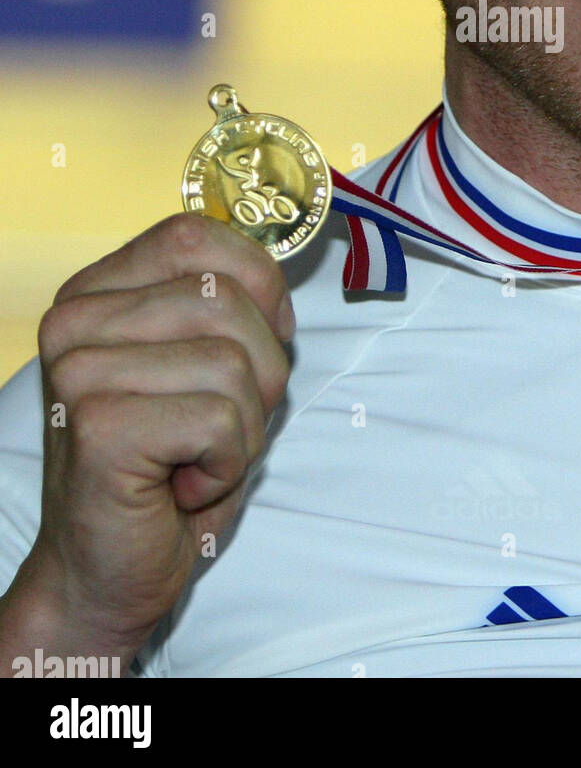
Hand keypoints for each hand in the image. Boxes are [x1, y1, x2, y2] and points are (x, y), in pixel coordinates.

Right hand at [13, 212, 292, 664]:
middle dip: (260, 373)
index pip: (197, 235)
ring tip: (197, 456)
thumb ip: (230, 305)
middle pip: (228, 300)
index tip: (251, 348)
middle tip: (218, 427)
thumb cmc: (169, 466)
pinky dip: (226, 462)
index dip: (255, 285)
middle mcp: (75, 320)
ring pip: (233, 360)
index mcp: (97, 290)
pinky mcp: (96, 425)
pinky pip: (220, 418)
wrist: (108, 571)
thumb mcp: (208, 364)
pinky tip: (183, 484)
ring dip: (244, 426)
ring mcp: (79, 370)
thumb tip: (278, 270)